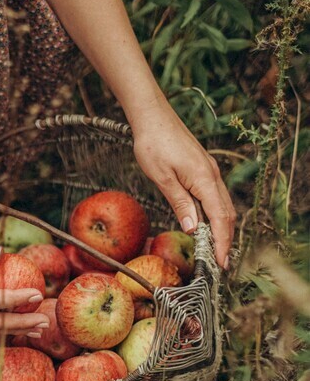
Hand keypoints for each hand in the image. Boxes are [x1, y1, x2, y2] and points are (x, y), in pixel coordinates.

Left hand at [131, 102, 235, 267]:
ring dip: (222, 229)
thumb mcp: (162, 177)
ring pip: (223, 206)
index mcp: (204, 179)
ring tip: (215, 250)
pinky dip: (215, 215)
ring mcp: (209, 172)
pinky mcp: (203, 169)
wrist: (152, 116)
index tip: (221, 263)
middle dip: (225, 240)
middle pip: (226, 214)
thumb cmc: (153, 144)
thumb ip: (180, 203)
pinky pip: (215, 197)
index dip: (222, 243)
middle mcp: (212, 176)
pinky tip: (207, 225)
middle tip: (220, 264)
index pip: (219, 218)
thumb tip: (193, 228)